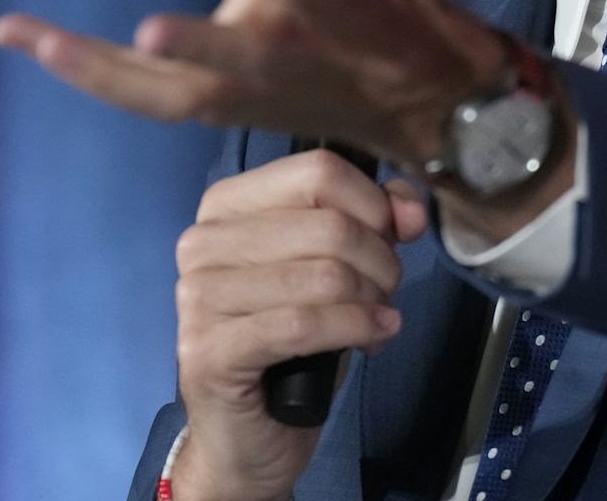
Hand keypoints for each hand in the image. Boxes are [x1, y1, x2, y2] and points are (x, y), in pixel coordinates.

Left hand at [0, 0, 507, 162]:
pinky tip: (34, 42)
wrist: (411, 84)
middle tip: (149, 30)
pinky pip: (149, 99)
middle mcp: (285, 42)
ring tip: (36, 38)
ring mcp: (251, 85)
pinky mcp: (221, 109)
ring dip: (110, 71)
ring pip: (179, 92)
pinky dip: (95, 76)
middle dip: (200, 44)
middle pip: (239, 51)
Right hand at [165, 151, 428, 500]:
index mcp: (227, 205)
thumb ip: (374, 220)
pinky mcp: (207, 349)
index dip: (374, 204)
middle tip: (386, 292)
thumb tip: (409, 207)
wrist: (249, 436)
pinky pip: (304, 324)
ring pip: (324, 274)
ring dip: (372, 299)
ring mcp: (197, 296)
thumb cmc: (294, 345)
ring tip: (378, 319)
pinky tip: (375, 337)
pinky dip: (355, 328)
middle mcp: (202, 241)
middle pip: (329, 224)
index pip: (319, 170)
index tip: (395, 237)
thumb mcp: (338, 267)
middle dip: (380, 262)